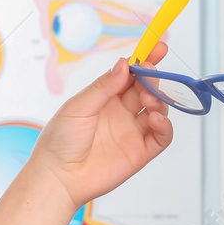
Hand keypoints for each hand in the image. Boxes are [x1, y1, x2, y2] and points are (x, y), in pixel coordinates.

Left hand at [0, 44, 172, 224]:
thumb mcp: (78, 106)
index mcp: (106, 97)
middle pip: (148, 88)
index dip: (145, 60)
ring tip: (148, 100)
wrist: (58, 177)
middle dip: (154, 78)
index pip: (131, 74)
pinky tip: (155, 119)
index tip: (157, 47)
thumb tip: (124, 64)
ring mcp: (133, 132)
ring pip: (158, 109)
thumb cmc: (60, 141)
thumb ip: (104, 86)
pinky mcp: (141, 152)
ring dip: (159, 100)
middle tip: (150, 73)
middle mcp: (122, 112)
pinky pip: (162, 136)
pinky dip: (165, 125)